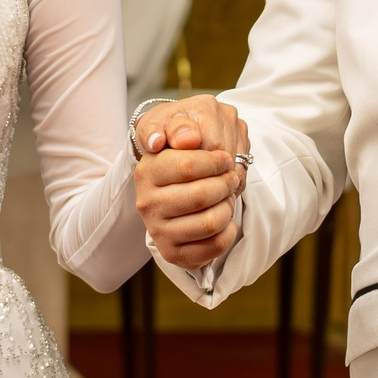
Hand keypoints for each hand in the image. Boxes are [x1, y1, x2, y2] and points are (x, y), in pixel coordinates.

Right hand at [132, 95, 246, 269]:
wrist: (169, 188)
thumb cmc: (180, 154)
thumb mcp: (177, 129)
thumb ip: (182, 125)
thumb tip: (189, 138)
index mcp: (147, 170)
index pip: (187, 166)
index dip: (217, 161)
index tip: (226, 158)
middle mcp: (147, 202)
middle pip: (202, 196)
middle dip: (226, 184)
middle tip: (230, 178)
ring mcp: (158, 230)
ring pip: (210, 222)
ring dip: (228, 207)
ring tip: (226, 196)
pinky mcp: (172, 252)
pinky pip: (214, 246)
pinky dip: (228, 231)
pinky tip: (224, 218)